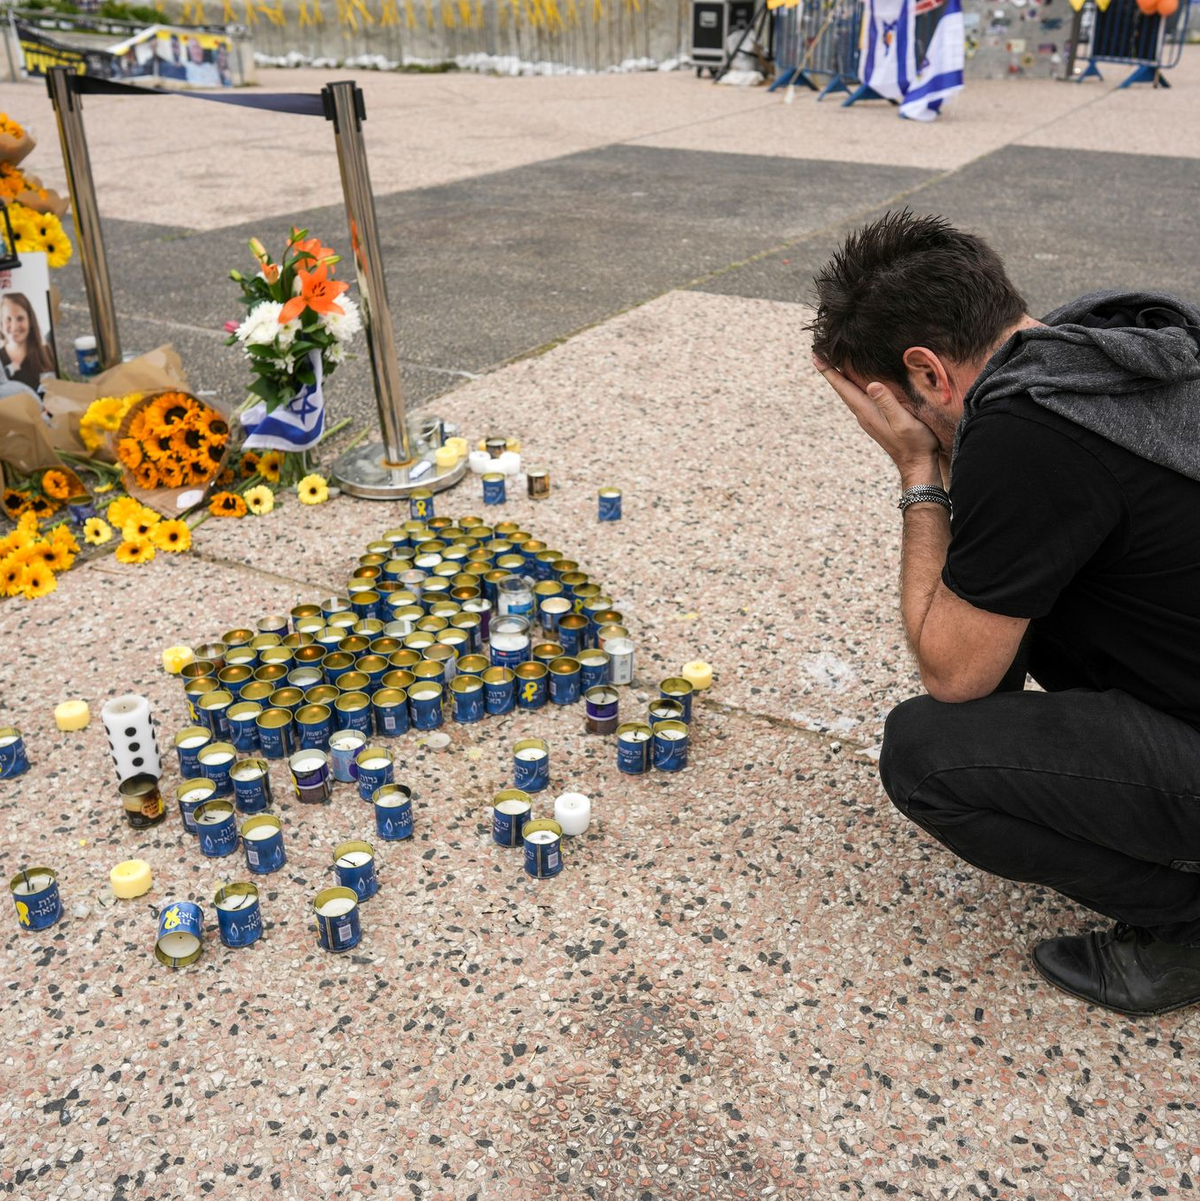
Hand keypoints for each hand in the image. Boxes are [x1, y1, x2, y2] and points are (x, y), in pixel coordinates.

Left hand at [814, 355, 940, 479]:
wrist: (916, 465)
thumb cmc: (914, 443)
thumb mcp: (903, 421)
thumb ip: (888, 403)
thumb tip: (871, 385)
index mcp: (867, 412)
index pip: (844, 388)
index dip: (830, 372)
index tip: (816, 356)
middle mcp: (863, 414)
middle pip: (843, 388)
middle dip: (830, 370)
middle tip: (818, 353)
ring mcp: (868, 418)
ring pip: (850, 393)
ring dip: (840, 378)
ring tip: (832, 363)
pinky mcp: (875, 419)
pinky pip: (859, 398)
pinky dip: (852, 386)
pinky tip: (856, 382)